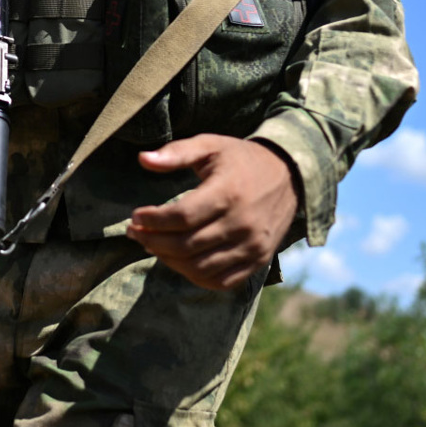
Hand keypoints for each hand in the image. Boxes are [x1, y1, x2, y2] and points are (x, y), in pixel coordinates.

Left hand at [126, 134, 299, 289]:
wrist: (290, 175)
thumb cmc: (241, 159)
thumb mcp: (210, 145)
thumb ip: (177, 152)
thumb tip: (143, 159)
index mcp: (228, 193)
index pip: (181, 216)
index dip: (153, 220)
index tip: (135, 217)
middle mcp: (242, 223)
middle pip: (186, 245)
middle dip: (153, 241)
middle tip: (135, 233)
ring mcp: (252, 246)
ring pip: (200, 267)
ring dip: (169, 260)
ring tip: (152, 246)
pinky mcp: (258, 261)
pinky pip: (221, 281)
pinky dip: (195, 276)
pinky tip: (178, 262)